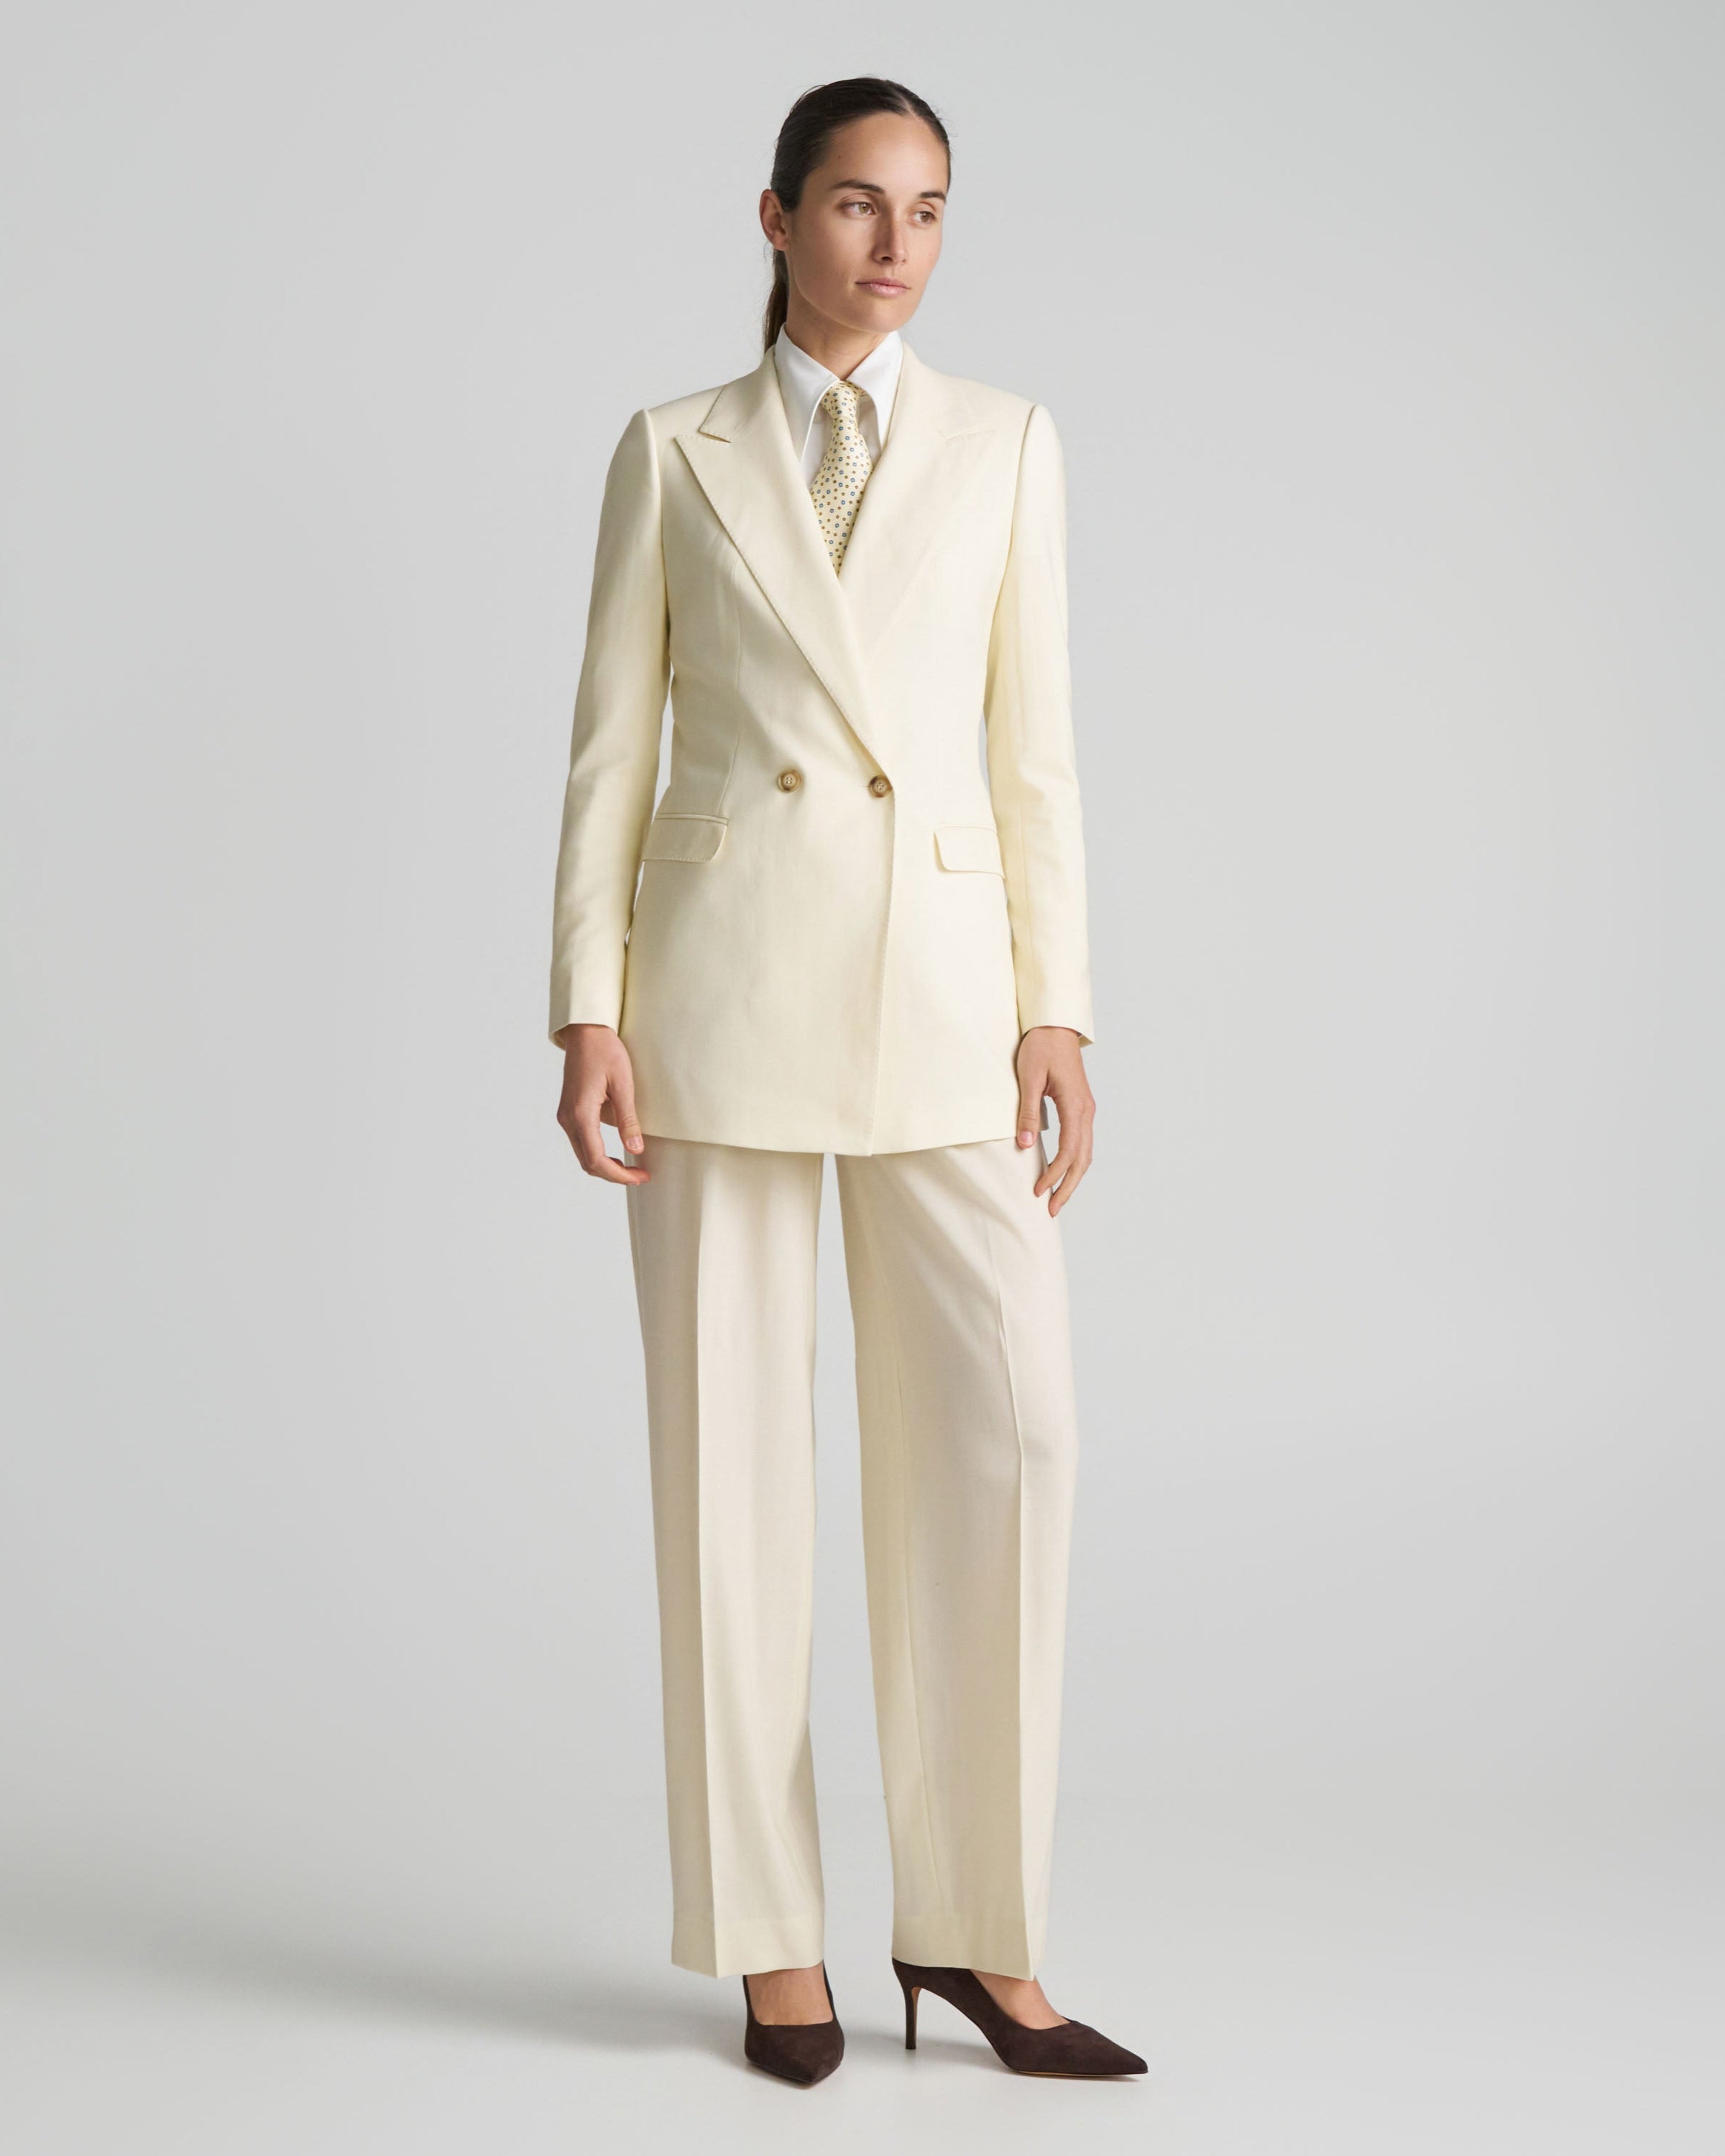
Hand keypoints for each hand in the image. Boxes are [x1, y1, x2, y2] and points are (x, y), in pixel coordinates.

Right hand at [555, 1024, 649, 1184]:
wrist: (585, 1031)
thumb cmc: (605, 1051)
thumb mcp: (623, 1084)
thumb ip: (628, 1119)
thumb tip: (636, 1150)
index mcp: (581, 1113)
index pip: (597, 1159)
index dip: (620, 1175)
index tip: (641, 1176)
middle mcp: (568, 1119)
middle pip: (588, 1163)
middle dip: (614, 1174)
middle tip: (640, 1175)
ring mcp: (565, 1116)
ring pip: (583, 1155)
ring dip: (606, 1165)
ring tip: (632, 1166)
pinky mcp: (568, 1112)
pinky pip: (582, 1141)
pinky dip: (598, 1152)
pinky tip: (617, 1150)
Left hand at [1015, 1026, 1093, 1215]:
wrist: (1056, 1025)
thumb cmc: (1041, 1047)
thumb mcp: (1028, 1078)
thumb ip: (1028, 1112)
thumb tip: (1026, 1145)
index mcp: (1076, 1106)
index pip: (1070, 1151)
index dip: (1055, 1175)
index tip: (1039, 1192)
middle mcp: (1087, 1111)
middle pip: (1083, 1159)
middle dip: (1068, 1186)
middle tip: (1052, 1210)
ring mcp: (1086, 1109)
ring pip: (1085, 1152)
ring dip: (1073, 1177)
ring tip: (1057, 1197)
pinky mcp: (1080, 1106)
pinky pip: (1081, 1141)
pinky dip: (1074, 1161)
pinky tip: (1061, 1170)